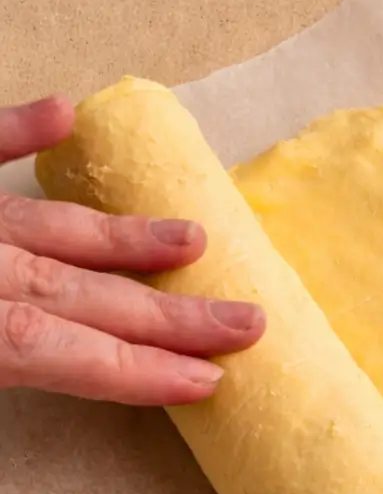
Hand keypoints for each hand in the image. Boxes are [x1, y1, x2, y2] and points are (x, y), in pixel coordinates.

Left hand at [0, 95, 263, 402]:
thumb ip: (0, 358)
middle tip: (247, 321)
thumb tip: (36, 364)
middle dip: (169, 313)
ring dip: (125, 235)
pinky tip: (63, 114)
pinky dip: (18, 130)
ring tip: (195, 238)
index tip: (206, 379)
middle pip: (81, 293)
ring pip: (48, 225)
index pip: (64, 352)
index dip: (136, 370)